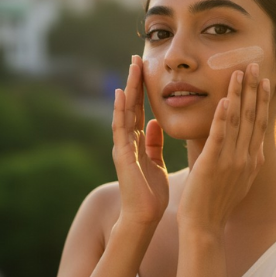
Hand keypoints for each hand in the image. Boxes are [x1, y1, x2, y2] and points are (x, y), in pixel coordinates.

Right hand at [112, 55, 168, 225]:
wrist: (144, 218)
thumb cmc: (152, 193)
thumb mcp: (156, 162)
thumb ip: (154, 142)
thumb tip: (156, 123)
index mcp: (138, 142)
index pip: (140, 109)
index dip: (143, 89)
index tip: (147, 68)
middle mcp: (127, 141)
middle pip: (130, 106)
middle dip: (134, 82)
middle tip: (137, 58)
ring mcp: (122, 147)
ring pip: (124, 112)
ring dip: (127, 89)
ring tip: (131, 67)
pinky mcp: (121, 156)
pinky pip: (120, 130)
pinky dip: (119, 111)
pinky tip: (120, 94)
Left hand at [177, 62, 271, 233]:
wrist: (205, 227)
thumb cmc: (215, 204)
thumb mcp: (235, 178)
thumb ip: (239, 158)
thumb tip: (243, 144)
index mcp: (251, 160)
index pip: (259, 123)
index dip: (262, 100)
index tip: (263, 80)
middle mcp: (246, 158)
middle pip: (252, 117)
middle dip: (254, 89)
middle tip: (255, 65)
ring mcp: (232, 161)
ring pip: (238, 121)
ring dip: (240, 95)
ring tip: (240, 72)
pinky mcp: (214, 164)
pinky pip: (220, 136)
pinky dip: (223, 117)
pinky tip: (225, 99)